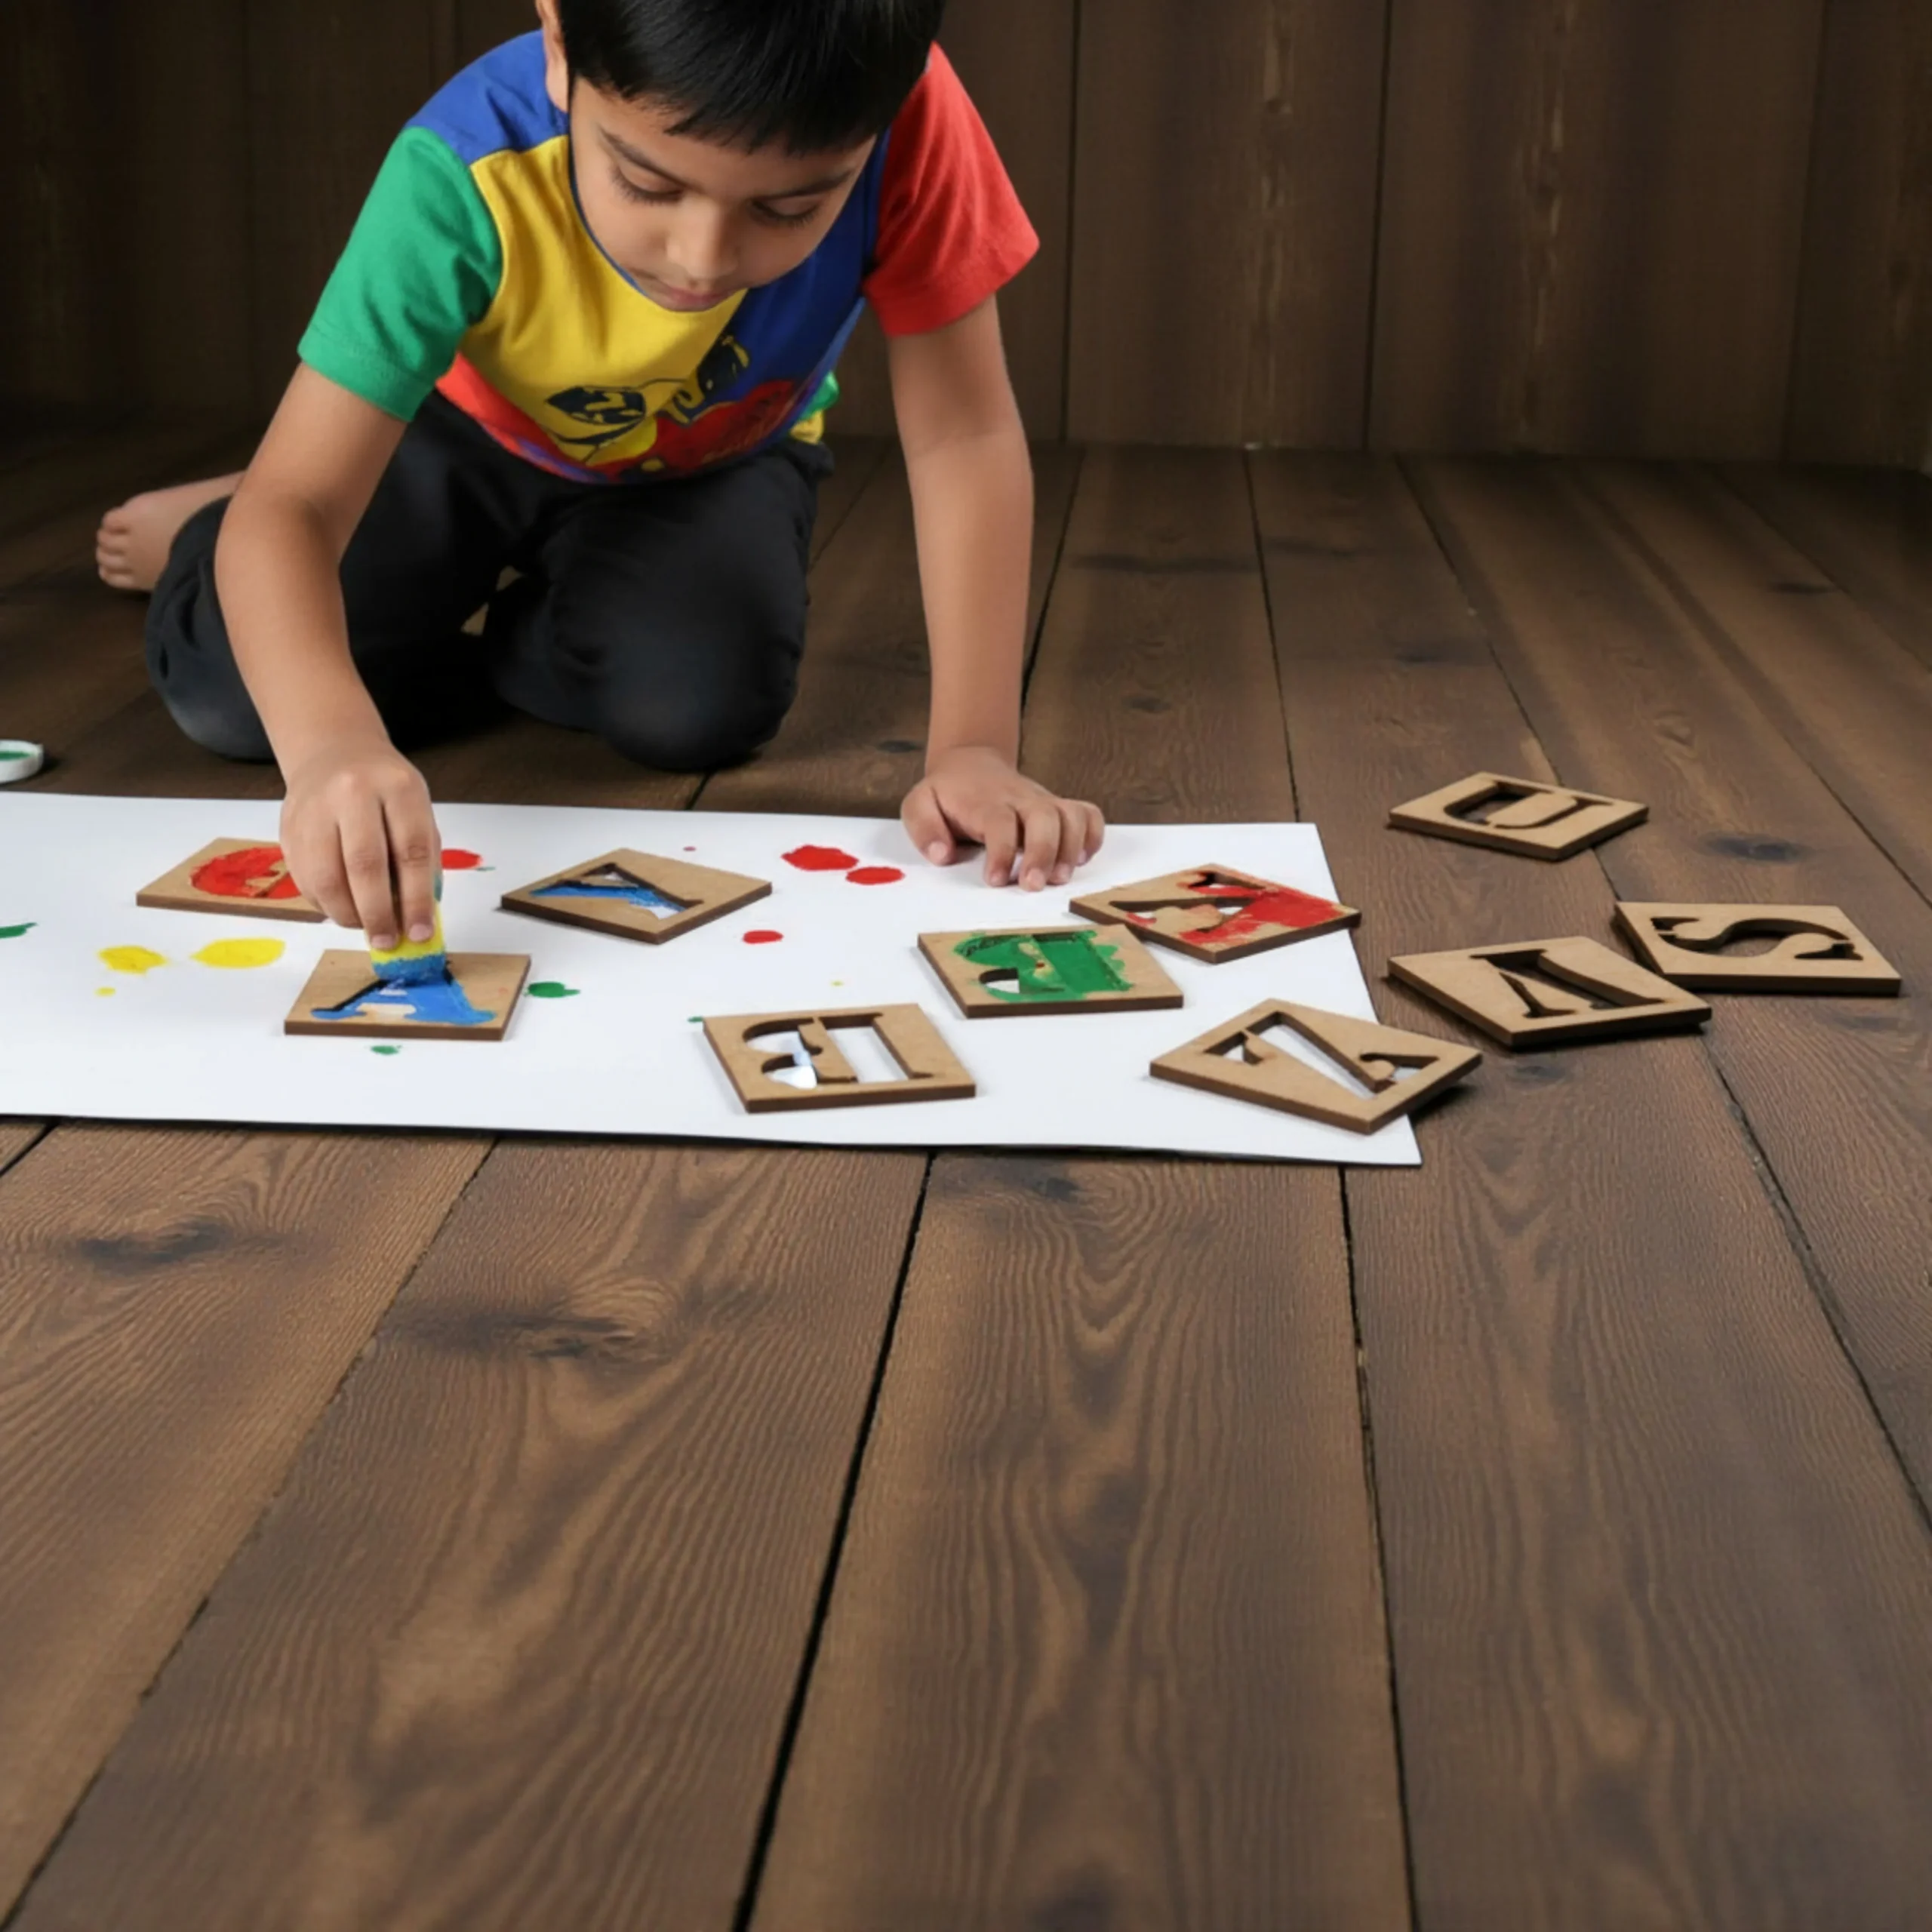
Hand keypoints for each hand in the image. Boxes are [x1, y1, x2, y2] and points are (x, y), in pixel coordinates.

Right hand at [279, 732, 440, 948]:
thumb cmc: (385, 792)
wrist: (333, 753)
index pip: (411, 851)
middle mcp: (352, 792)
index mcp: (397, 787)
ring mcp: (314, 809)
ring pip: (326, 877)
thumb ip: (421, 862)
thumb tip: (417, 920)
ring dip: (348, 914)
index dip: (417, 899)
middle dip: (378, 914)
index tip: (421, 933)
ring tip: (365, 927)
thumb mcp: (416, 811)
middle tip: (388, 941)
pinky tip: (343, 908)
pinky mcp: (288, 827)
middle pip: (364, 865)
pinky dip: (326, 905)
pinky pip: (305, 880)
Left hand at [902, 746, 1104, 890]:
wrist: (971, 765)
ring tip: (1060, 878)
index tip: (997, 880)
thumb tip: (942, 855)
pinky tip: (1080, 860)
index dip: (1002, 852)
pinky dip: (1093, 836)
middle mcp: (1020, 799)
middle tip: (1034, 885)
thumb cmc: (947, 795)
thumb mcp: (919, 804)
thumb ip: (925, 828)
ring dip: (1071, 847)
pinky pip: (1088, 814)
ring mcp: (1043, 801)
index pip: (1000, 822)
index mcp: (986, 801)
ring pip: (1071, 815)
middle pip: (1044, 816)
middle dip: (1043, 852)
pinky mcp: (1058, 807)